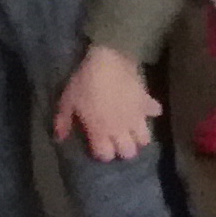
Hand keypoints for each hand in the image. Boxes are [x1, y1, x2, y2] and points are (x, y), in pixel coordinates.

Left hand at [52, 45, 161, 162]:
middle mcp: (120, 129)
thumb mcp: (67, 101)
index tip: (97, 145)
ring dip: (138, 137)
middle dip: (122, 150)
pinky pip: (155, 112)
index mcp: (100, 131)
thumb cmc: (84, 82)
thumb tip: (60, 138)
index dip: (102, 153)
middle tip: (116, 140)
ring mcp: (137, 117)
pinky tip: (143, 109)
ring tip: (130, 130)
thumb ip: (62, 122)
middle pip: (129, 153)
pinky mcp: (147, 103)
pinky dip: (151, 113)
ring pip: (145, 139)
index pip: (106, 155)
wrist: (108, 61)